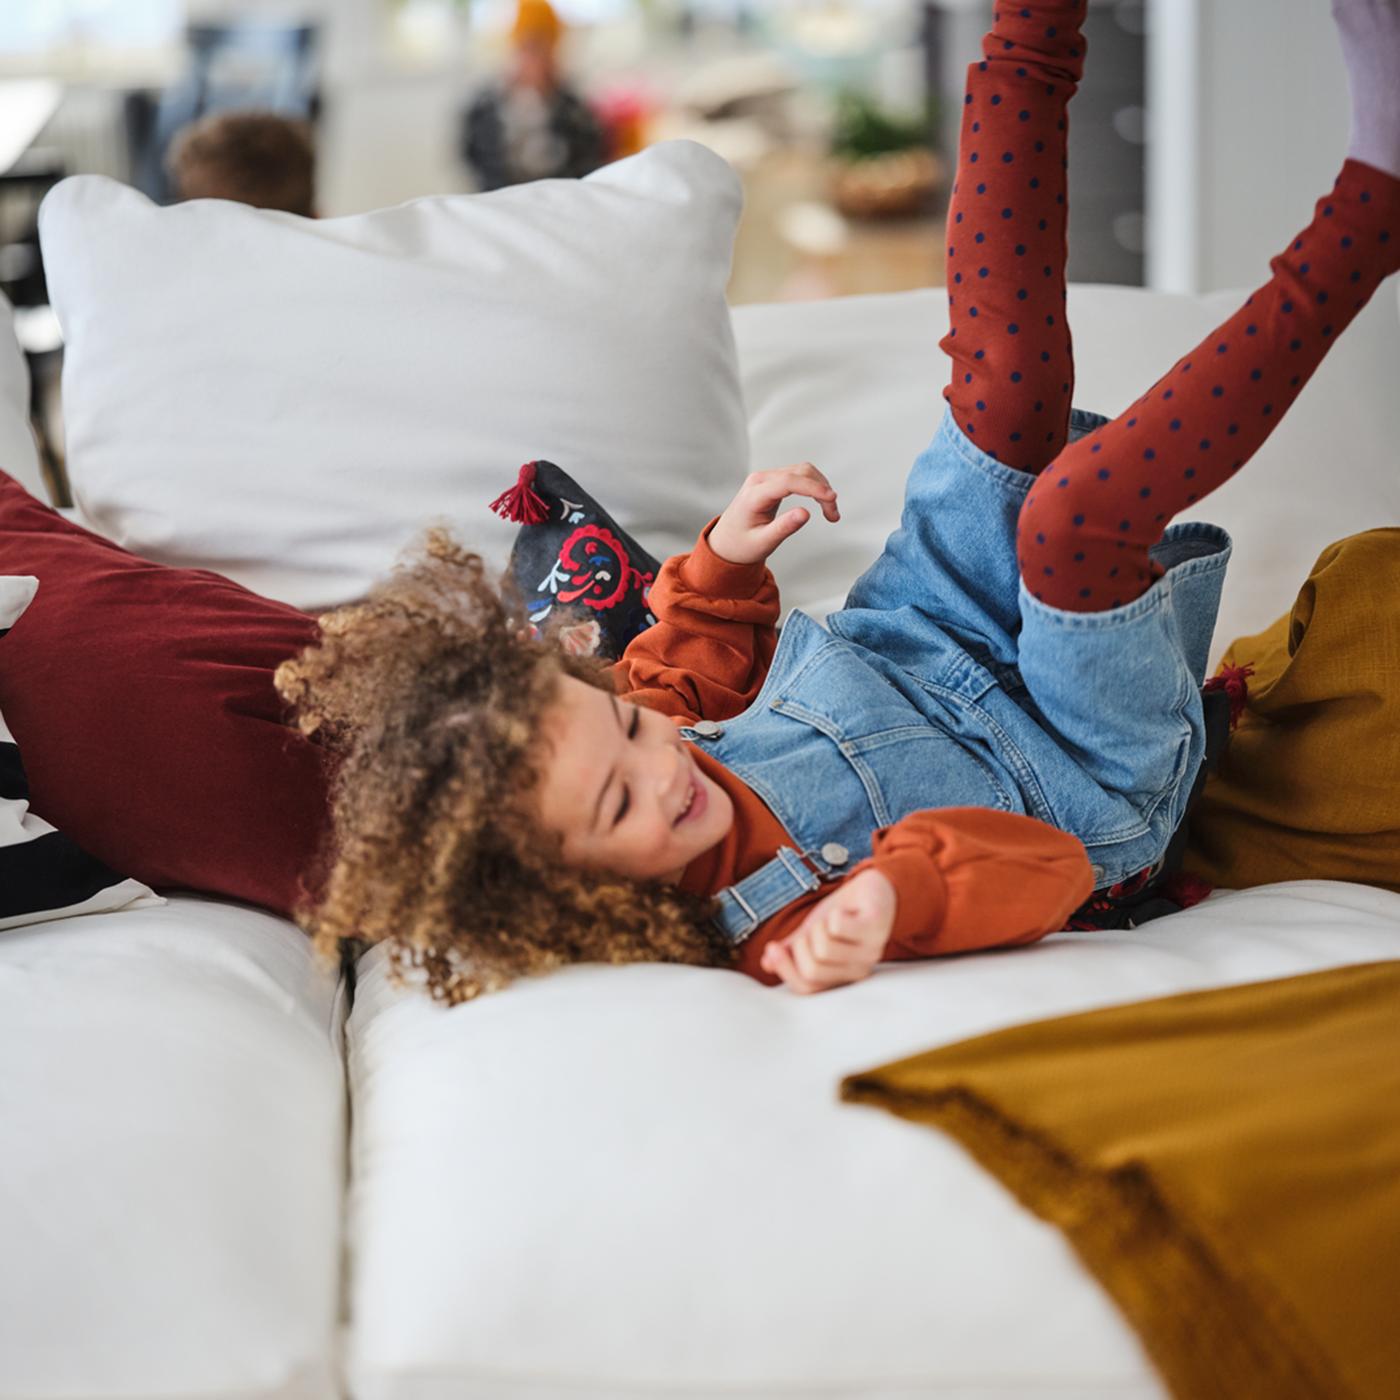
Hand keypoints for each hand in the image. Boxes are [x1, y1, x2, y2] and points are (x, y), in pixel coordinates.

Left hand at [708, 463, 839, 566]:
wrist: (727, 542)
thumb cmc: (742, 545)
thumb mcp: (763, 543)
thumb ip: (783, 528)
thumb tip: (805, 513)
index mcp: (754, 495)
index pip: (788, 482)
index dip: (812, 488)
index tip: (832, 499)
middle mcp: (760, 480)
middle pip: (800, 472)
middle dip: (822, 490)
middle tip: (834, 516)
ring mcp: (767, 478)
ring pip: (803, 472)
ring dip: (822, 488)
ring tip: (831, 514)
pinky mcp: (773, 481)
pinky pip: (799, 476)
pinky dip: (815, 487)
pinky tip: (823, 503)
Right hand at [759, 868, 895, 993]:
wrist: (872, 888)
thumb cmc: (842, 914)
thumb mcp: (810, 932)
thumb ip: (790, 949)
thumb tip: (766, 963)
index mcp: (841, 977)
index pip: (806, 988)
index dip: (785, 969)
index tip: (772, 948)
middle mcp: (858, 970)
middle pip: (812, 969)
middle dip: (801, 944)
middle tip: (811, 928)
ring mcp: (870, 950)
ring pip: (824, 948)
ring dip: (819, 926)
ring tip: (830, 919)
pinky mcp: (875, 928)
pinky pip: (839, 926)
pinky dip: (833, 914)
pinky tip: (844, 910)